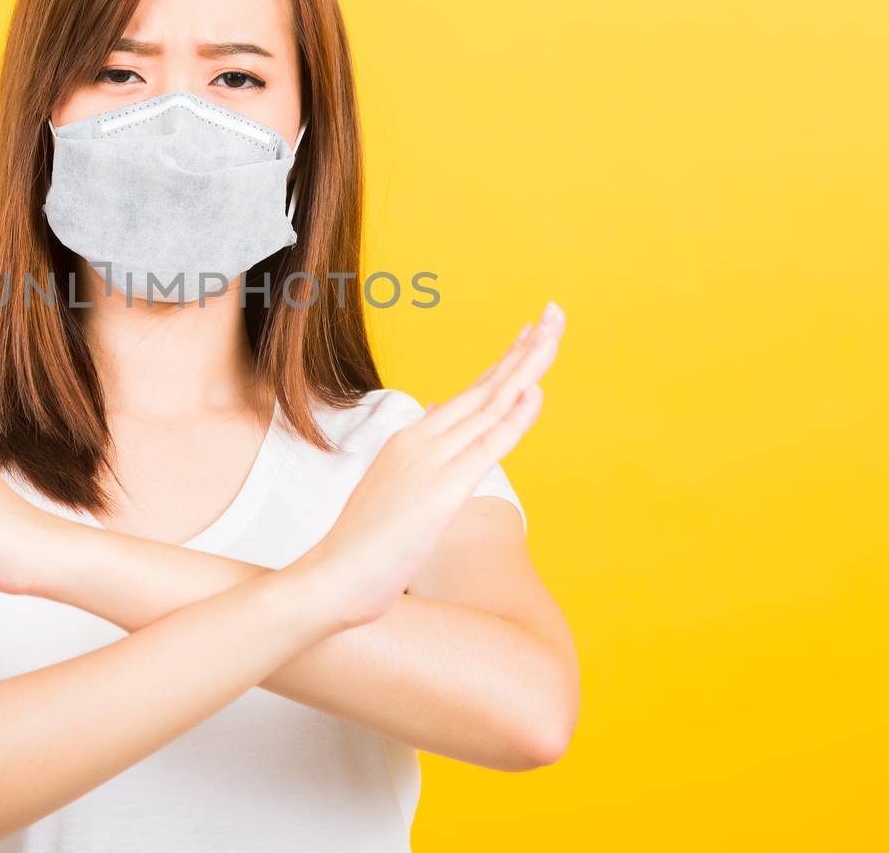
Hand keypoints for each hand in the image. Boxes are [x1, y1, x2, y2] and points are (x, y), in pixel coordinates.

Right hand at [288, 300, 566, 629]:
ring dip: (526, 366)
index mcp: (411, 441)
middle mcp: (421, 440)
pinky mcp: (442, 491)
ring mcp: (431, 462)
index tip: (530, 334)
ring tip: (554, 332)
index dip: (503, 364)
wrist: (333, 575)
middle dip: (523, 349)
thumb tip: (431, 426)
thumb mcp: (392, 493)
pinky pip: (487, 446)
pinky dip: (515, 416)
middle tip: (555, 312)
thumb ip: (415, 462)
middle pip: (485, 387)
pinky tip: (536, 390)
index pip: (469, 394)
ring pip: (490, 405)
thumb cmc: (362, 545)